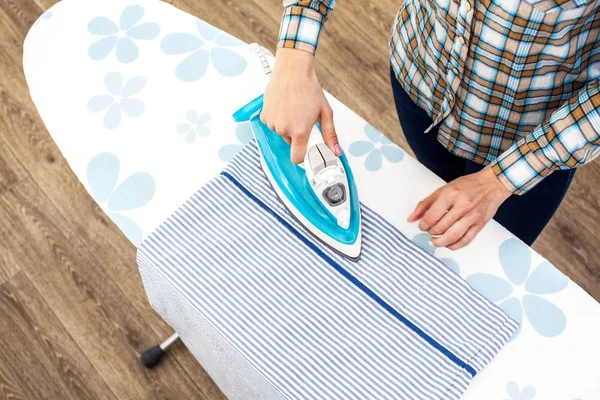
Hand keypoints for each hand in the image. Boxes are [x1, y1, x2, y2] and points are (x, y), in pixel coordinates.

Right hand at [261, 48, 339, 163]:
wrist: (292, 71)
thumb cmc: (309, 89)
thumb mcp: (325, 112)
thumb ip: (330, 134)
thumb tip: (336, 151)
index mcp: (300, 131)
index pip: (297, 158)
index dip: (303, 156)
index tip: (307, 149)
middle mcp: (284, 129)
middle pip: (291, 143)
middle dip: (298, 135)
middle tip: (304, 119)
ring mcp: (273, 123)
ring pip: (282, 133)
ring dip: (288, 126)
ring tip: (294, 109)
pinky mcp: (265, 116)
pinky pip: (273, 124)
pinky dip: (278, 118)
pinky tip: (284, 106)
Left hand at [408, 167, 511, 249]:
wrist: (493, 184)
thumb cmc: (467, 185)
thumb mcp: (443, 189)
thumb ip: (425, 204)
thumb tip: (411, 219)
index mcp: (451, 194)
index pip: (432, 216)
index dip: (423, 225)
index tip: (421, 226)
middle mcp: (462, 205)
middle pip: (441, 228)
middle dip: (430, 233)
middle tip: (429, 231)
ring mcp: (473, 216)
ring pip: (453, 236)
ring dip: (440, 242)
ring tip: (435, 241)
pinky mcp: (480, 224)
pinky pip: (466, 240)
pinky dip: (454, 246)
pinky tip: (448, 244)